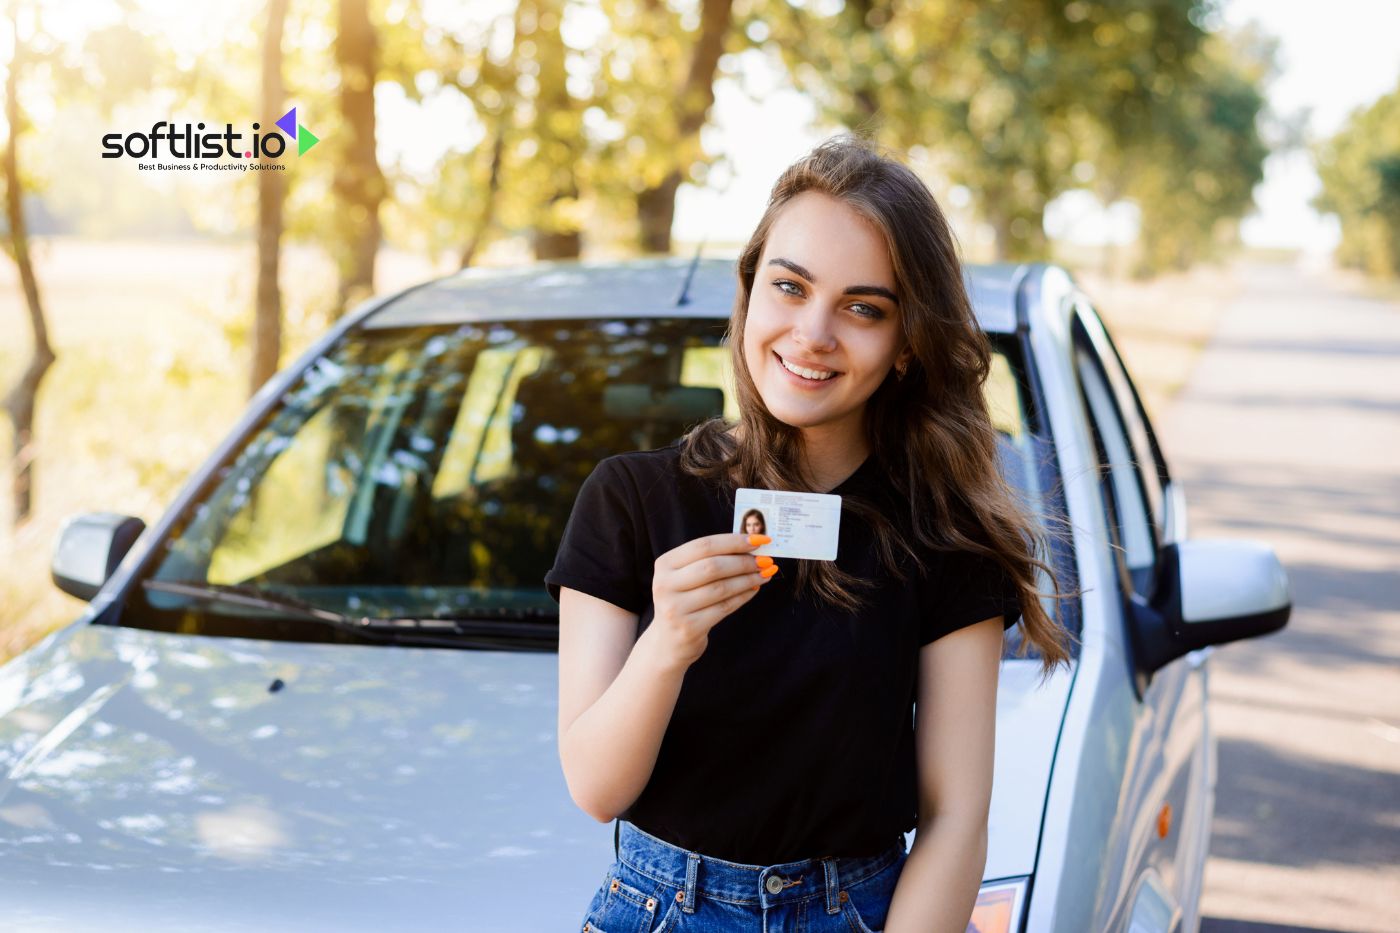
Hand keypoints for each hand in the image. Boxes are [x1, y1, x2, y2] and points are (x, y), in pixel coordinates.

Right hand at [648, 532, 777, 667]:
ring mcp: (675, 608)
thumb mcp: (686, 576)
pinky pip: (724, 607)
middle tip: (766, 560)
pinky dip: (743, 596)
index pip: (704, 546)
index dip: (734, 541)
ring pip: (721, 588)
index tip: (760, 539)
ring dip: (748, 579)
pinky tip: (754, 589)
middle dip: (744, 561)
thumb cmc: (684, 601)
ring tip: (765, 573)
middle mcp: (665, 584)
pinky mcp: (689, 627)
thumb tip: (751, 546)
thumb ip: (711, 559)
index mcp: (665, 564)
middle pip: (712, 566)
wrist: (668, 641)